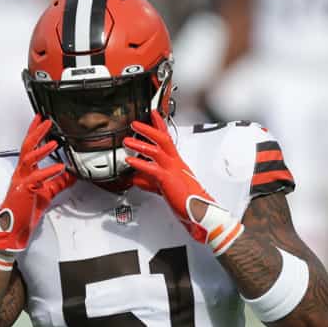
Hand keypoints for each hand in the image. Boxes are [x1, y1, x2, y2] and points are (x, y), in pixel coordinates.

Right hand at [0, 115, 75, 253]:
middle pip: (26, 147)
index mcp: (25, 172)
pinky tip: (59, 167)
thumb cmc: (24, 211)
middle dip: (35, 132)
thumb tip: (72, 174)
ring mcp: (21, 181)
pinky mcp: (24, 191)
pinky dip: (49, 171)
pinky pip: (37, 178)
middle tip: (45, 121)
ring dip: (41, 148)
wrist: (13, 229)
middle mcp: (21, 173)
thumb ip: (58, 182)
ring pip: (28, 158)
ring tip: (53, 141)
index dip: (35, 132)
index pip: (29, 147)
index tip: (41, 120)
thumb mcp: (47, 193)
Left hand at [124, 112, 242, 254]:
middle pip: (163, 139)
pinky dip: (139, 163)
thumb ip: (149, 181)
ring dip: (140, 143)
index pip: (168, 139)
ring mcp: (173, 170)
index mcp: (176, 163)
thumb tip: (136, 178)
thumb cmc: (187, 201)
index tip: (154, 114)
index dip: (160, 125)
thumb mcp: (163, 188)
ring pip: (156, 150)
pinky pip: (152, 168)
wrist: (199, 212)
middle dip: (149, 129)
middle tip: (136, 123)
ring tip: (128, 140)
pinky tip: (130, 160)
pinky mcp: (168, 180)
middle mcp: (175, 163)